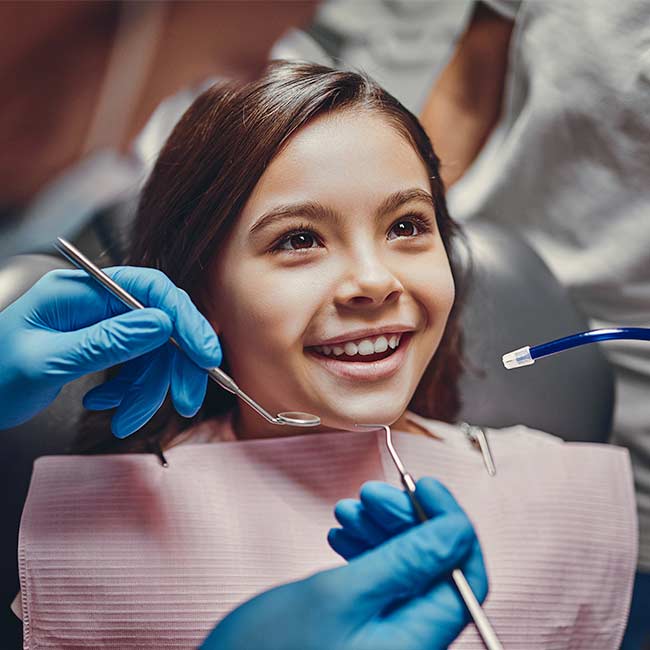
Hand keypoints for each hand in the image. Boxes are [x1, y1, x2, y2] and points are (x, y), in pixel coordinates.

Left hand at [0, 267, 220, 434]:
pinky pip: (134, 367)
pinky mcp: (100, 347)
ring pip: (150, 352)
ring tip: (128, 420)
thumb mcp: (48, 360)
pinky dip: (129, 392)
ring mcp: (99, 325)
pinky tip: (108, 407)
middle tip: (183, 402)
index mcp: (81, 291)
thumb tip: (162, 325)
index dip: (185, 320)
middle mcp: (96, 303)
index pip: (150, 290)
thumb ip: (107, 341)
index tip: (205, 355)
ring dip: (148, 390)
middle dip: (173, 367)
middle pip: (159, 325)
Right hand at [202, 478, 486, 649]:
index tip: (423, 484)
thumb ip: (404, 563)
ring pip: (405, 570)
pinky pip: (380, 583)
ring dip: (383, 532)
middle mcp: (409, 642)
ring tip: (349, 509)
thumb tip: (457, 531)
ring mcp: (387, 637)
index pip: (463, 575)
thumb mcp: (339, 596)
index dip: (449, 522)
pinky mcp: (364, 631)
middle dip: (407, 520)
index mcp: (416, 641)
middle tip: (371, 493)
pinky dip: (366, 552)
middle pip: (433, 567)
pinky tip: (343, 536)